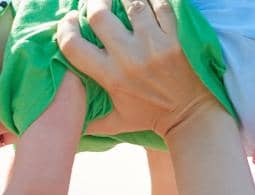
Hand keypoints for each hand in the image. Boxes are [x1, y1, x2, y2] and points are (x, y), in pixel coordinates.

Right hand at [57, 0, 218, 139]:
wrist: (190, 116)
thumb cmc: (151, 118)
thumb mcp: (116, 122)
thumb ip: (90, 120)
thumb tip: (64, 115)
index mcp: (111, 77)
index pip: (74, 46)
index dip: (66, 28)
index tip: (70, 20)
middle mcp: (130, 58)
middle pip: (100, 16)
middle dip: (95, 3)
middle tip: (98, 2)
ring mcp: (155, 45)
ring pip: (133, 3)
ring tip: (123, 0)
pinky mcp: (177, 38)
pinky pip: (162, 5)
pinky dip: (153, 0)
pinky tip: (147, 2)